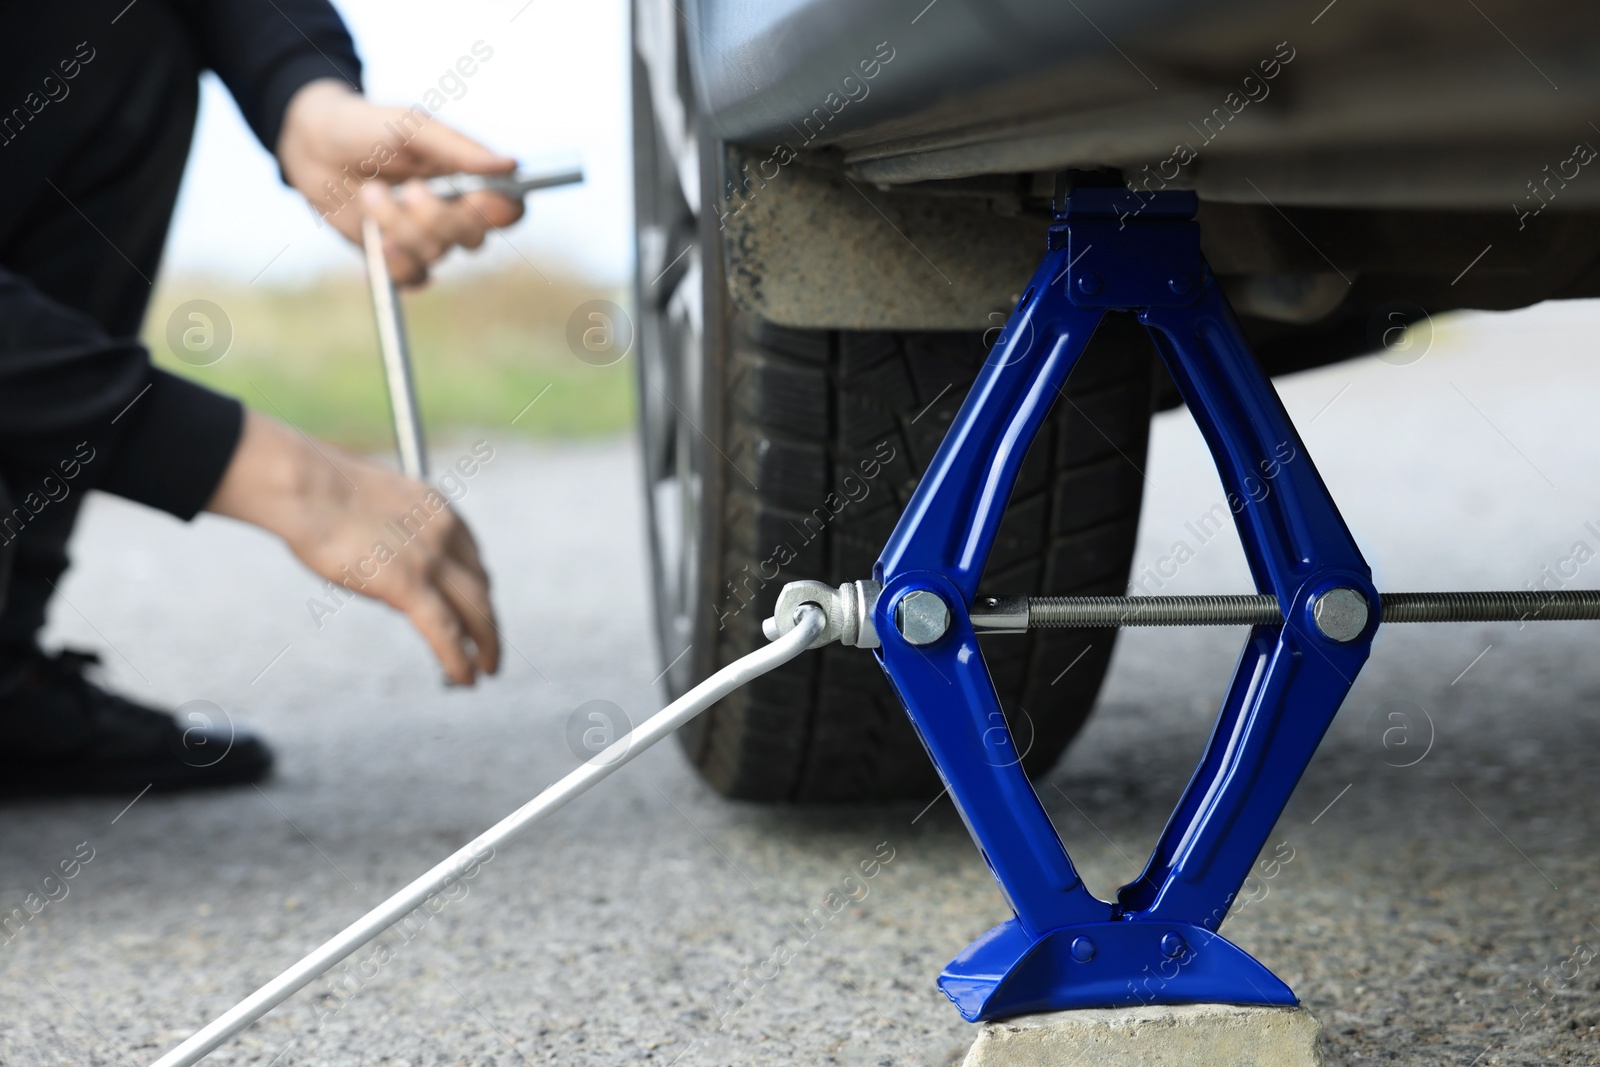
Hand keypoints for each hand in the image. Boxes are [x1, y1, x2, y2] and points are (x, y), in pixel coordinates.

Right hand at [206, 410, 500, 684]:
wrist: (306, 485)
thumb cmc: (321, 492)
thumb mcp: (376, 508)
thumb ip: (393, 535)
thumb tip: (390, 569)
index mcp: (439, 510)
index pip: (471, 559)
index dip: (476, 589)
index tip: (474, 608)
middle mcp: (446, 533)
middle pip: (481, 587)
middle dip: (488, 621)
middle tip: (489, 645)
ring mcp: (432, 559)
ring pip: (476, 612)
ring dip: (486, 644)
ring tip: (487, 667)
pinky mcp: (410, 584)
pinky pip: (446, 632)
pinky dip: (460, 659)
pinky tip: (466, 678)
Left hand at [277, 78, 524, 285]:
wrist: (313, 145)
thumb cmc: (369, 127)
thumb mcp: (413, 127)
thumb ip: (460, 148)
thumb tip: (510, 166)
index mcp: (469, 179)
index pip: (509, 209)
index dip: (501, 213)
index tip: (477, 198)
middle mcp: (454, 213)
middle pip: (474, 238)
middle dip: (438, 218)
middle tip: (409, 189)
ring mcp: (426, 238)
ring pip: (436, 254)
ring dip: (400, 227)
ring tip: (369, 195)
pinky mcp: (398, 258)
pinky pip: (413, 278)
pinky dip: (393, 263)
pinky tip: (373, 238)